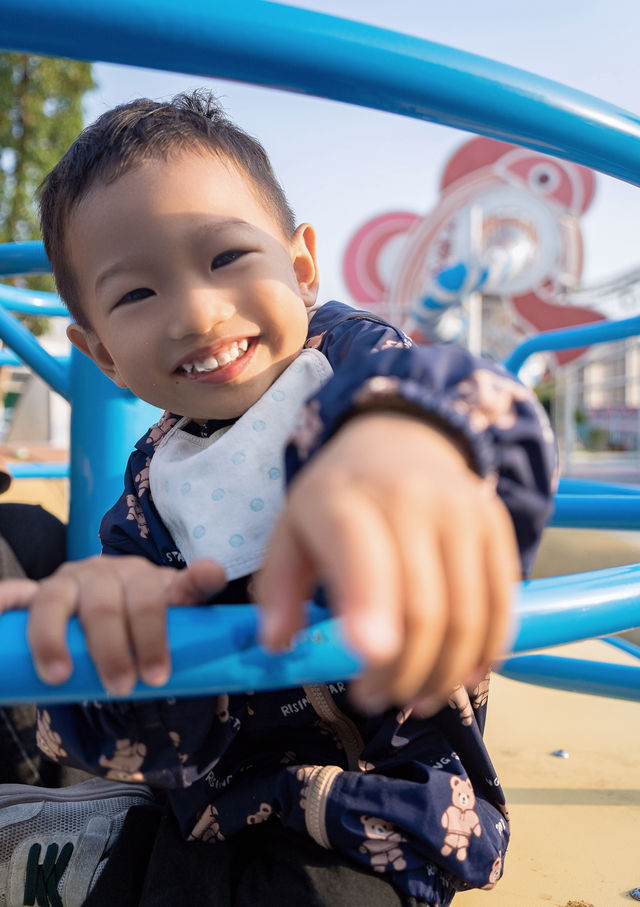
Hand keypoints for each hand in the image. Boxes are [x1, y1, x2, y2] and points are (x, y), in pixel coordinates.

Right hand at [0, 556, 225, 694]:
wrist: (113, 605)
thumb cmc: (145, 612)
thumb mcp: (172, 606)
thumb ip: (192, 592)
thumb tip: (215, 571)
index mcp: (138, 575)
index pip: (148, 596)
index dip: (152, 633)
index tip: (157, 674)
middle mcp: (99, 572)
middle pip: (103, 604)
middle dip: (112, 648)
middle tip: (121, 687)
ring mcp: (64, 582)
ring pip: (54, 601)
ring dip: (53, 638)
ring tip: (59, 677)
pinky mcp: (34, 594)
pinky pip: (13, 593)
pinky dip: (4, 601)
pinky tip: (0, 613)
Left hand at [256, 412, 519, 713]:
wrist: (402, 438)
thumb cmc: (338, 496)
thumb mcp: (291, 527)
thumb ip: (279, 585)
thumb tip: (277, 643)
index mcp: (346, 500)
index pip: (362, 556)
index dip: (369, 608)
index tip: (367, 660)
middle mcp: (411, 500)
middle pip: (422, 607)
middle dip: (400, 671)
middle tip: (375, 698)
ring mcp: (462, 513)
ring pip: (467, 616)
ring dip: (443, 674)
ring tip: (414, 697)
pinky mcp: (496, 528)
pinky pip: (502, 604)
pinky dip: (486, 651)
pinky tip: (461, 675)